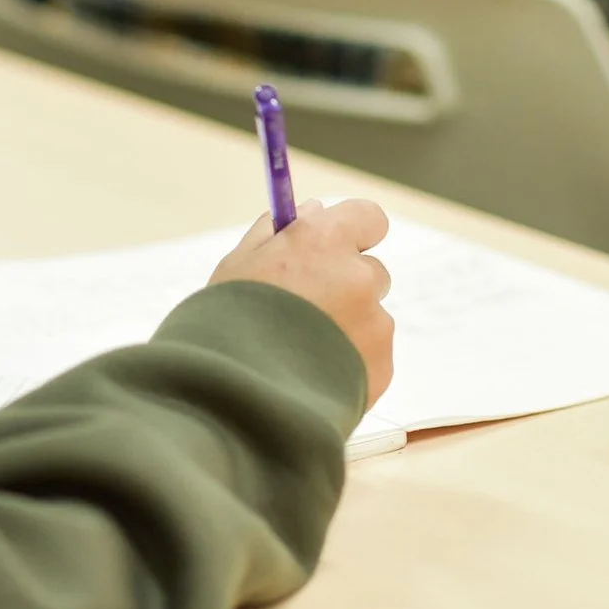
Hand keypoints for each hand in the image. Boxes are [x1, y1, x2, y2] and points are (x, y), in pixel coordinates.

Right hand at [210, 199, 394, 408]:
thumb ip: (276, 232)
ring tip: (301, 354)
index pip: (368, 217)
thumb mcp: (238, 265)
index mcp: (323, 241)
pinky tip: (312, 376)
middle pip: (371, 271)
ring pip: (370, 318)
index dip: (353, 232)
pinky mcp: (382, 366)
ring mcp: (374, 323)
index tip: (336, 245)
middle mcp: (358, 276)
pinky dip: (350, 364)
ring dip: (348, 329)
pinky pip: (372, 357)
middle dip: (347, 286)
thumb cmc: (227, 324)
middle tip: (309, 309)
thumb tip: (312, 211)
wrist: (239, 398)